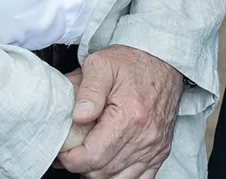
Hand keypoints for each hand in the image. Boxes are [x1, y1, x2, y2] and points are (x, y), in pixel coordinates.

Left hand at [56, 45, 183, 178]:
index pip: (92, 157)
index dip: (70, 159)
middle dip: (80, 166)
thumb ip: (88, 90)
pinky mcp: (160, 150)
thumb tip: (78, 115)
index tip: (62, 150)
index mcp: (130, 117)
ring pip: (118, 178)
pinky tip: (109, 166)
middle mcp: (145, 136)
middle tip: (69, 152)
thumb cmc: (132, 62)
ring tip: (87, 158)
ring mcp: (155, 146)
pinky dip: (120, 177)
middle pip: (103, 172)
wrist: (163, 59)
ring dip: (98, 173)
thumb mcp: (102, 64)